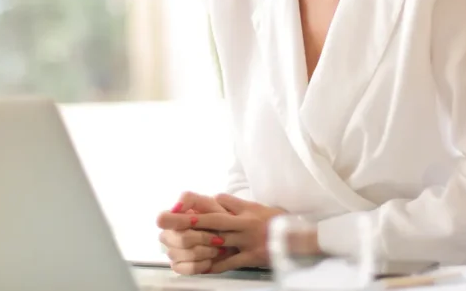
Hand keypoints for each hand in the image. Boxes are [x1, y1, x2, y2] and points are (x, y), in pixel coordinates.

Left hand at [159, 194, 288, 273]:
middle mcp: (243, 224)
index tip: (176, 204)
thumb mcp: (256, 207)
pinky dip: (213, 265)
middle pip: (211, 220)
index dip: (197, 203)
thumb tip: (216, 197)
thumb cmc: (276, 222)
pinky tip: (198, 267)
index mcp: (244, 210)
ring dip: (195, 243)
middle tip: (165, 219)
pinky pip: (229, 262)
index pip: (217, 203)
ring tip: (175, 244)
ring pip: (217, 241)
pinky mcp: (251, 257)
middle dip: (187, 220)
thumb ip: (236, 204)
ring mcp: (246, 241)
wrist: (299, 238)